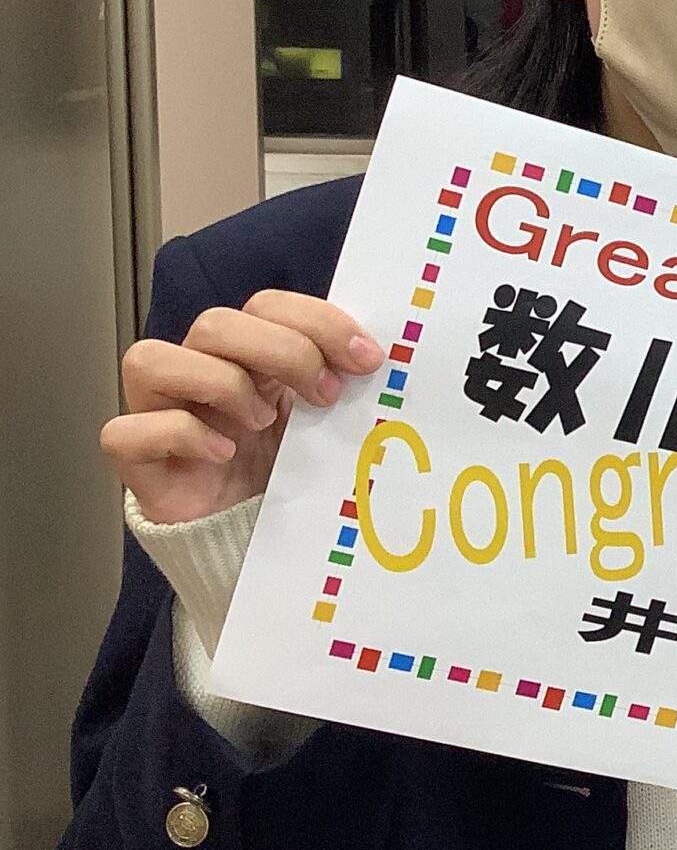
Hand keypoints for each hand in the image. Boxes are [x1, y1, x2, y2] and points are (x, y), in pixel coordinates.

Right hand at [103, 292, 380, 525]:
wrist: (260, 543)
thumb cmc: (291, 476)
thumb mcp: (325, 424)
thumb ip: (339, 387)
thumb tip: (379, 362)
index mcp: (251, 357)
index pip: (268, 306)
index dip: (316, 321)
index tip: (367, 357)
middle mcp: (200, 374)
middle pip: (216, 323)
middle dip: (281, 350)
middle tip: (327, 394)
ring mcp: (161, 413)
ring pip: (150, 359)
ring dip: (219, 383)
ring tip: (262, 422)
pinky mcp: (139, 462)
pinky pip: (125, 432)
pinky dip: (177, 434)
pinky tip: (222, 453)